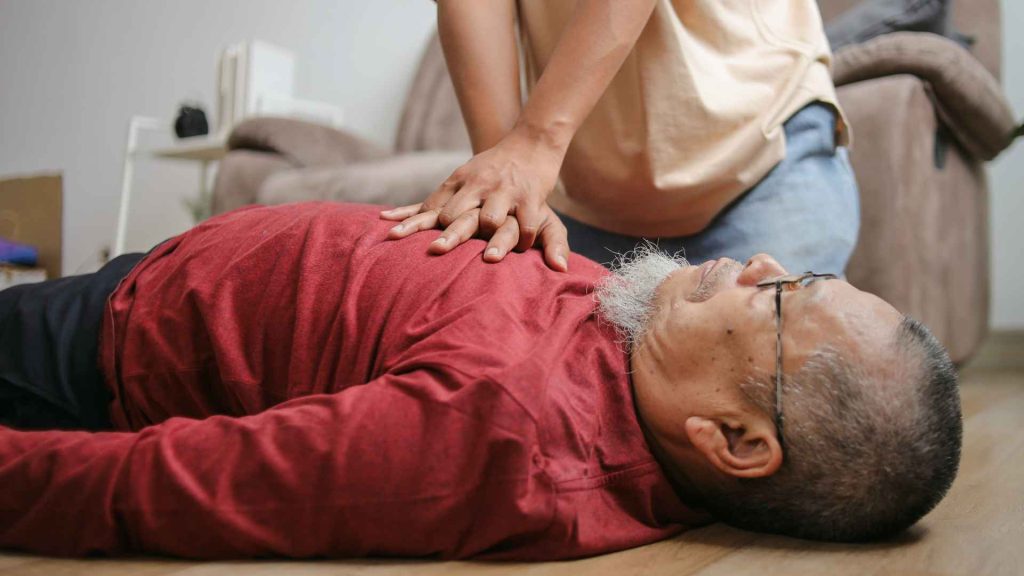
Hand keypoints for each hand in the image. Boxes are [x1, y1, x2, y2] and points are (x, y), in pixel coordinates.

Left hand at [380, 129, 569, 270]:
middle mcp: (478, 186)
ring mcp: (504, 192)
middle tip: (436, 250)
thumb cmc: (489, 168)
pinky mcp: (530, 198)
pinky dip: (524, 239)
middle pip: (456, 215)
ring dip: (491, 240)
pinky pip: (526, 224)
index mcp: (459, 183)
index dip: (412, 223)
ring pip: (490, 219)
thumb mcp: (459, 179)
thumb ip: (429, 204)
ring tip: (490, 258)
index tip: (393, 236)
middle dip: (448, 235)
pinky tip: (523, 249)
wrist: (531, 143)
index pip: (430, 207)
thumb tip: (385, 218)